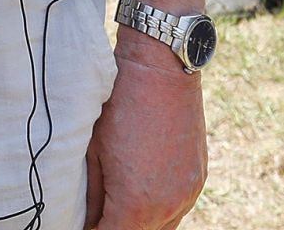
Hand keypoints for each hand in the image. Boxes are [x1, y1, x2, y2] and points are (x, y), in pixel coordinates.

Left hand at [85, 46, 206, 227]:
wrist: (160, 69)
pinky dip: (159, 206)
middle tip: (98, 215)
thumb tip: (88, 217)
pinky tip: (142, 188)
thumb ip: (92, 194)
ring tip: (117, 202)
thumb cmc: (118, 104)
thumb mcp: (93, 149)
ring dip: (140, 221)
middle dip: (117, 226)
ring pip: (163, 227)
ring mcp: (189, 193)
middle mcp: (169, 206)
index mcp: (137, 202)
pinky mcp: (199, 179)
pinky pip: (178, 208)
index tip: (85, 225)